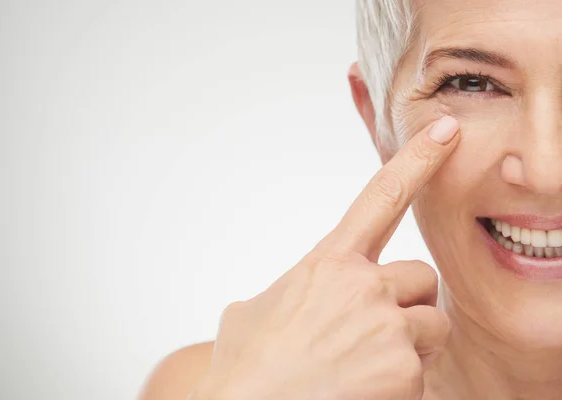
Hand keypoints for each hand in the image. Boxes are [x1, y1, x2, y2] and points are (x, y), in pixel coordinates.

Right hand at [193, 116, 459, 399]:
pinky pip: (423, 371)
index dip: (417, 160)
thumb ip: (292, 291)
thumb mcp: (252, 312)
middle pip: (421, 277)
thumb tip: (296, 298)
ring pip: (431, 325)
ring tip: (366, 365)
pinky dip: (401, 384)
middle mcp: (363, 287)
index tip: (445, 132)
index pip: (380, 198)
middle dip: (406, 302)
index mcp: (326, 265)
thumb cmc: (245, 368)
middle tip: (373, 331)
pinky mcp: (405, 371)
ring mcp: (387, 329)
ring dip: (410, 343)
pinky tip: (362, 390)